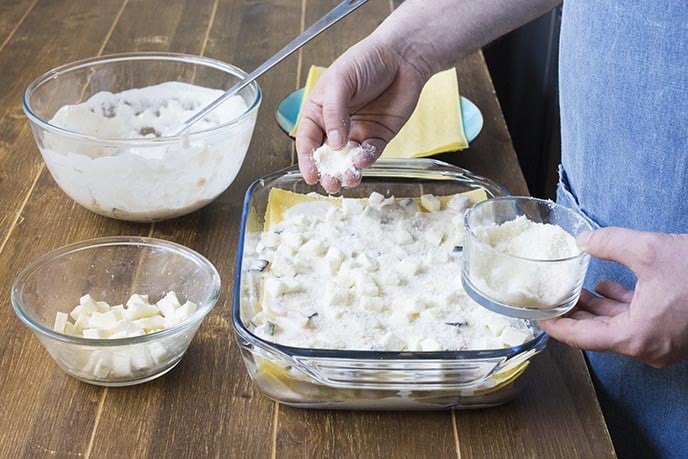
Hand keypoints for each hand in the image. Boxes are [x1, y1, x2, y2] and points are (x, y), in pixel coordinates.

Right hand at [295, 35, 430, 192]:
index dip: (307, 159)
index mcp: (319, 110)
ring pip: (348, 159)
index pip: (308, 139)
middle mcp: (336, 124)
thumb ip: (334, 111)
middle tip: (330, 184)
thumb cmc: (366, 59)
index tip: (311, 175)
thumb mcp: (341, 80)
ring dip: (347, 172)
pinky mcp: (379, 135)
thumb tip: (333, 143)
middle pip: (327, 155)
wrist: (403, 56)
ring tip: (348, 179)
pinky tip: (362, 161)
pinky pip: (370, 153)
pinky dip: (366, 160)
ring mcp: (358, 131)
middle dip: (327, 172)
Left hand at [539, 227, 687, 367]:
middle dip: (572, 315)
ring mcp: (664, 342)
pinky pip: (638, 322)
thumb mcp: (651, 249)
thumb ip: (610, 242)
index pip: (582, 339)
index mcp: (637, 336)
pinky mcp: (676, 332)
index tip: (537, 317)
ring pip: (618, 327)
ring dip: (595, 308)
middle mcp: (649, 347)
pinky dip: (620, 305)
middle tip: (548, 299)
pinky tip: (606, 285)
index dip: (556, 326)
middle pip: (597, 334)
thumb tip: (583, 238)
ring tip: (571, 289)